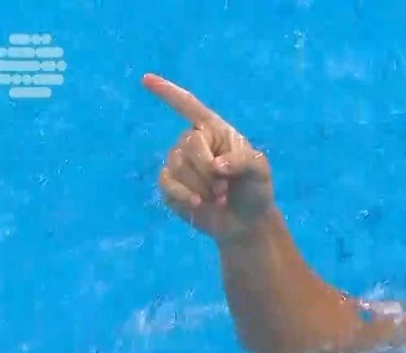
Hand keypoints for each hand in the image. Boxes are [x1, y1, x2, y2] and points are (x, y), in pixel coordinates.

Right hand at [142, 73, 275, 242]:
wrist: (247, 221)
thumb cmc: (255, 188)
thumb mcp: (259, 171)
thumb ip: (242, 162)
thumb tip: (216, 166)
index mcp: (214, 130)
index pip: (189, 106)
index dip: (168, 92)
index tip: (146, 79)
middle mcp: (193, 141)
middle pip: (189, 144)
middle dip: (208, 170)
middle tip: (225, 188)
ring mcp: (178, 163)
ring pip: (178, 166)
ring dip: (202, 186)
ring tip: (219, 198)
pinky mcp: (170, 185)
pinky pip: (167, 183)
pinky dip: (184, 195)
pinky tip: (198, 204)